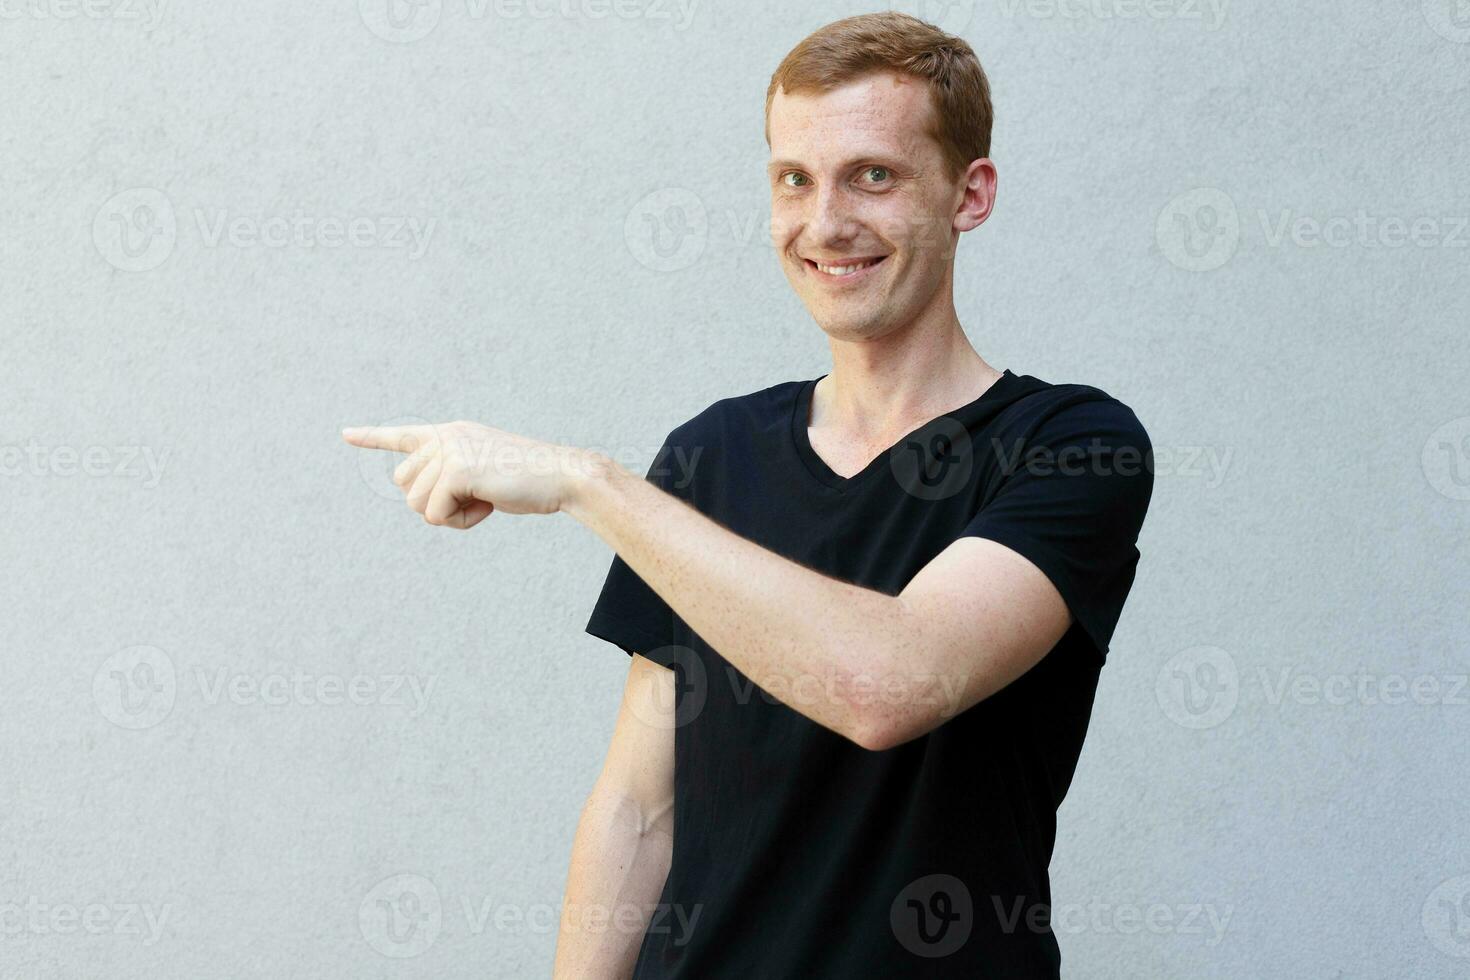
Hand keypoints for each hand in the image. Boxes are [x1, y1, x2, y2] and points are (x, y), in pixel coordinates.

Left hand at [342, 420, 591, 527]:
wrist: (562, 476)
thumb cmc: (531, 481)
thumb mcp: (485, 474)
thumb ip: (452, 477)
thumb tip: (417, 496)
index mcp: (452, 434)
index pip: (404, 435)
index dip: (373, 437)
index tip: (346, 435)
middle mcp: (445, 437)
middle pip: (404, 486)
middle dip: (433, 504)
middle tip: (474, 498)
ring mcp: (449, 450)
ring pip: (416, 504)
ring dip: (449, 515)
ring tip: (484, 500)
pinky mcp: (456, 470)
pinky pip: (435, 515)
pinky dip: (461, 522)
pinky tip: (488, 506)